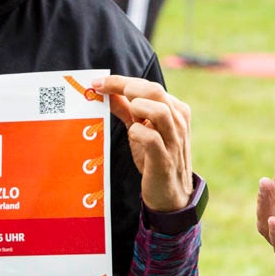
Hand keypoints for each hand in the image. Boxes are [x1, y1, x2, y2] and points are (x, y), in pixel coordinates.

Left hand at [98, 75, 192, 211]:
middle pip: (155, 90)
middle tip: (103, 92)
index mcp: (174, 110)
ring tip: (127, 117)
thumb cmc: (155, 158)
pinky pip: (151, 138)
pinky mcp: (165, 159)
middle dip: (125, 87)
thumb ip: (127, 110)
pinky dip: (137, 133)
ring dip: (136, 108)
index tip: (97, 82)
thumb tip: (108, 92)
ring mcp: (173, 140)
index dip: (121, 81)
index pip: (148, 85)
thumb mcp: (141, 130)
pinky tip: (132, 135)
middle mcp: (177, 121)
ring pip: (159, 110)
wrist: (170, 194)